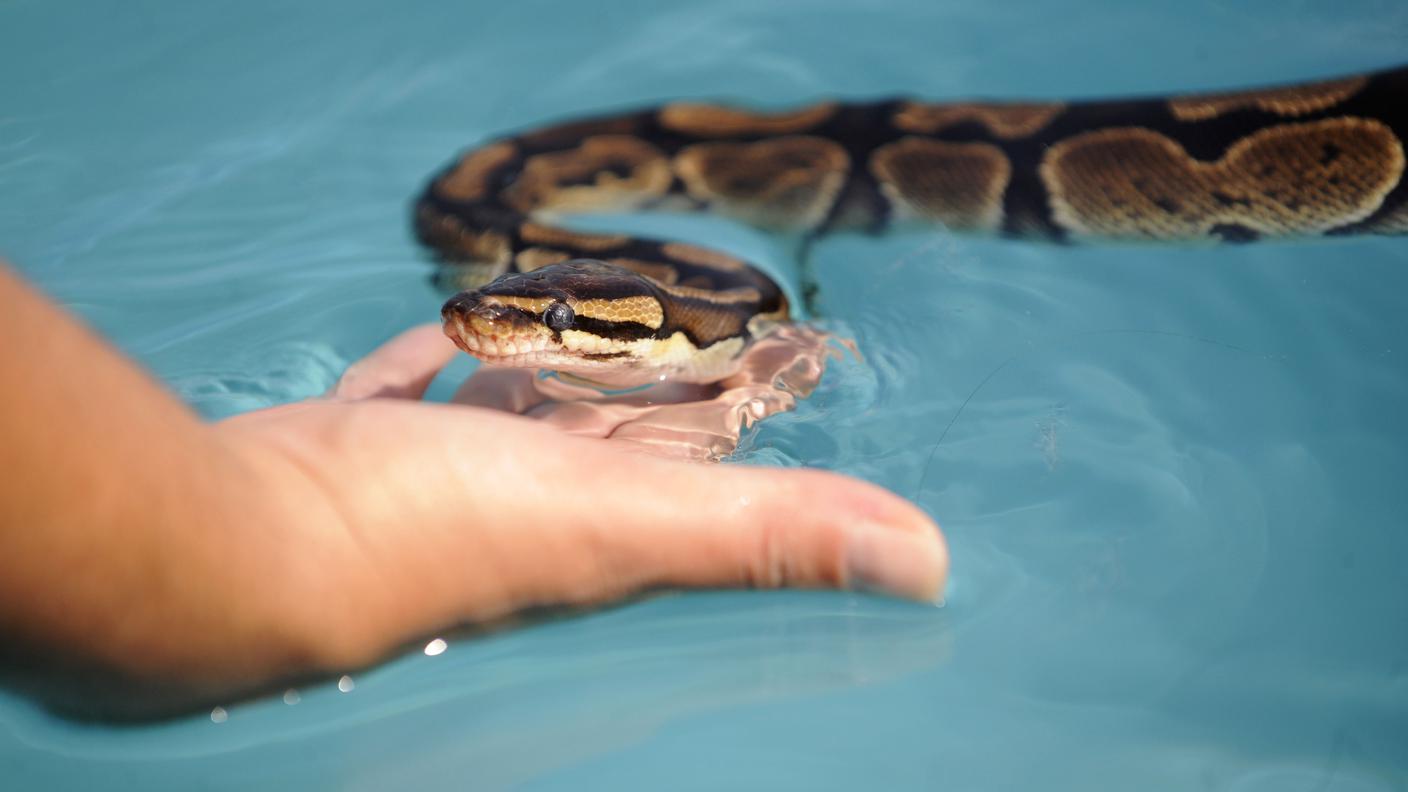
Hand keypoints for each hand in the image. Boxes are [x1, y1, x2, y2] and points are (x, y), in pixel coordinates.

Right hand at [218, 324, 948, 673]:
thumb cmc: (438, 536)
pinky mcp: (359, 445)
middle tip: (701, 338)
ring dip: (552, 375)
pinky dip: (437, 356)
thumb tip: (931, 565)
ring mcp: (435, 479)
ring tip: (583, 332)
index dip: (750, 423)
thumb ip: (771, 533)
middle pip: (612, 438)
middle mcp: (525, 510)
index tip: (793, 377)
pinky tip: (450, 335)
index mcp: (598, 527)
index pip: (700, 472)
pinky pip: (411, 388)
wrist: (248, 548)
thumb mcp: (623, 524)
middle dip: (657, 394)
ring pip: (514, 412)